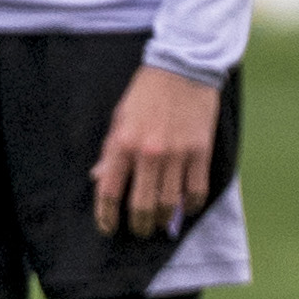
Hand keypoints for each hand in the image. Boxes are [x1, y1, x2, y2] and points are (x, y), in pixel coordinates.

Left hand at [92, 65, 221, 238]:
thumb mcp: (119, 118)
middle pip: (142, 206)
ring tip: (160, 223)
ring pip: (169, 204)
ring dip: (163, 220)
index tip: (108, 228)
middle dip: (139, 225)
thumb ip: (110, 151)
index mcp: (123, 143)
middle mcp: (149, 153)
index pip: (109, 191)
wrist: (183, 68)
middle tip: (139, 230)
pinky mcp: (200, 152)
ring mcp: (177, 154)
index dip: (106, 216)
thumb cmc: (146, 93)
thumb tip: (98, 177)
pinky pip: (196, 191)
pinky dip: (190, 206)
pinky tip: (185, 207)